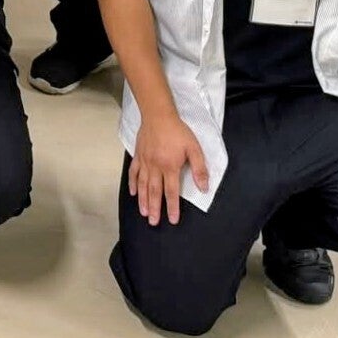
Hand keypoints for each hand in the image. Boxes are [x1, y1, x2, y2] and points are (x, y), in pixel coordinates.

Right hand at [129, 110, 208, 225]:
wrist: (158, 115)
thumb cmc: (178, 131)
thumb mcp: (194, 148)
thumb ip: (199, 169)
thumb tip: (203, 188)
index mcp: (170, 167)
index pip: (171, 191)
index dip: (172, 207)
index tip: (172, 220)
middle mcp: (155, 167)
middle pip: (154, 192)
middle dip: (154, 208)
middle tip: (153, 222)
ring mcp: (145, 162)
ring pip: (142, 185)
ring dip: (143, 200)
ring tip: (143, 213)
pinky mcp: (138, 156)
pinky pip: (134, 172)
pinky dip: (133, 183)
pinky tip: (133, 192)